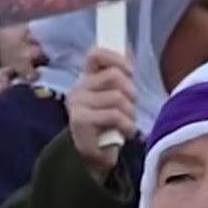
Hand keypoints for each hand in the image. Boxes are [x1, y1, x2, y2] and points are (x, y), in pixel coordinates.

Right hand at [67, 49, 135, 183]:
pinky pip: (115, 116)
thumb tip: (127, 49)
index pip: (95, 54)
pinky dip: (126, 126)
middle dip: (130, 93)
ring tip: (124, 124)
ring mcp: (77, 104)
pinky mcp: (80, 121)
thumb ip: (119, 74)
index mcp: (86, 78)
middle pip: (114, 76)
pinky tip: (122, 133)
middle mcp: (78, 88)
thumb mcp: (115, 96)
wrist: (92, 158)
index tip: (129, 72)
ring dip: (130, 114)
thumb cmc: (108, 125)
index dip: (116, 60)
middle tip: (128, 107)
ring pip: (118, 98)